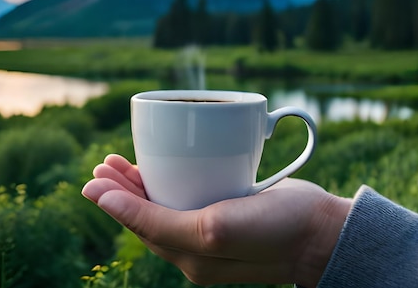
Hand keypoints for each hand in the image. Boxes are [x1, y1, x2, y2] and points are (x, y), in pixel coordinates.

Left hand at [82, 154, 350, 287]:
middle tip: (104, 163)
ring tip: (118, 163)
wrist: (322, 232)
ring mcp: (211, 228)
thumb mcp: (210, 230)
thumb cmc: (271, 231)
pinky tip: (161, 166)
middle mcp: (194, 245)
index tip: (94, 176)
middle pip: (148, 213)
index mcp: (188, 255)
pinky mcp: (226, 211)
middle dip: (122, 188)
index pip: (139, 224)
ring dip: (140, 183)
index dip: (114, 200)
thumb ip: (158, 224)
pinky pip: (187, 197)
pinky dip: (168, 181)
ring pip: (165, 204)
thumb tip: (106, 202)